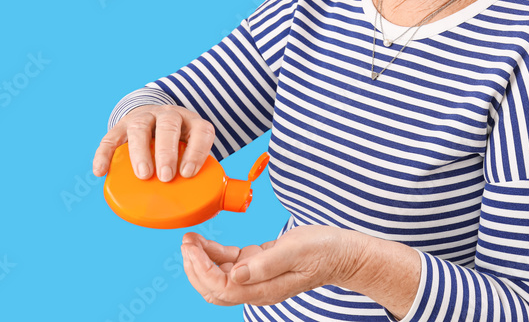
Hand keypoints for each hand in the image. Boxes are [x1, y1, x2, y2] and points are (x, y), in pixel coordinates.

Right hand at [91, 105, 214, 181]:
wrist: (154, 118)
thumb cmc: (179, 145)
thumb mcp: (193, 151)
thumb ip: (200, 173)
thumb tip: (207, 209)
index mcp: (192, 123)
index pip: (201, 131)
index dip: (197, 151)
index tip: (188, 173)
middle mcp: (169, 115)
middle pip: (169, 125)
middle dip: (167, 152)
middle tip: (166, 177)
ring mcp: (144, 118)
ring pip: (140, 128)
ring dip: (141, 152)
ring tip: (143, 175)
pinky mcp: (121, 126)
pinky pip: (110, 138)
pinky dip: (104, 155)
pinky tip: (101, 172)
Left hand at [179, 225, 362, 306]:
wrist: (342, 252)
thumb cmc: (324, 249)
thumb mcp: (296, 250)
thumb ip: (266, 263)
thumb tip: (236, 274)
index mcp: (264, 289)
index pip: (222, 287)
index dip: (202, 269)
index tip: (192, 247)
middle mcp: (257, 288)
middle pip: (213, 288)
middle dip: (194, 267)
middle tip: (186, 242)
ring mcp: (258, 278)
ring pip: (218, 277)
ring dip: (201, 260)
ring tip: (191, 239)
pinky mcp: (260, 266)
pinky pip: (230, 265)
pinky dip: (215, 254)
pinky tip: (209, 242)